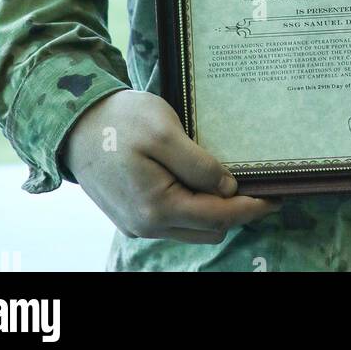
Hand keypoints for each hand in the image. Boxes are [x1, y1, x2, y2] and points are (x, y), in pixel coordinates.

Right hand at [60, 88, 281, 243]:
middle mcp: (147, 226)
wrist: (73, 125)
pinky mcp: (131, 214)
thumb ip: (198, 165)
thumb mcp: (164, 132)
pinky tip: (200, 179)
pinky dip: (192, 204)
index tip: (277, 196)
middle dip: (236, 210)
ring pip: (191, 226)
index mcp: (157, 208)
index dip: (251, 208)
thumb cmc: (119, 121)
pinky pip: (173, 218)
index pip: (219, 217)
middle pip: (208, 228)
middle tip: (258, 182)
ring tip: (230, 178)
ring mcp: (137, 223)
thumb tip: (228, 188)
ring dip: (213, 209)